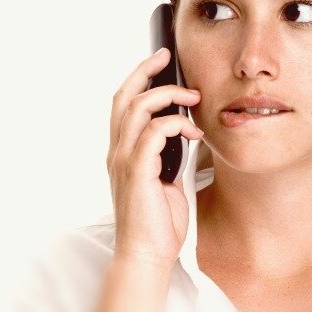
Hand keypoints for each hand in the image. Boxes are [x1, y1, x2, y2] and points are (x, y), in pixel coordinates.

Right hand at [105, 47, 203, 267]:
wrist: (147, 255)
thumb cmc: (158, 222)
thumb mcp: (166, 180)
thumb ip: (168, 156)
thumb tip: (185, 133)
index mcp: (122, 152)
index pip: (123, 104)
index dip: (138, 78)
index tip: (159, 61)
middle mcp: (118, 152)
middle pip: (124, 97)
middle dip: (145, 71)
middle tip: (167, 56)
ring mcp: (125, 161)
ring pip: (138, 109)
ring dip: (169, 97)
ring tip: (193, 98)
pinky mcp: (138, 171)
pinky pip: (154, 133)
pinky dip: (176, 125)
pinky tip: (194, 133)